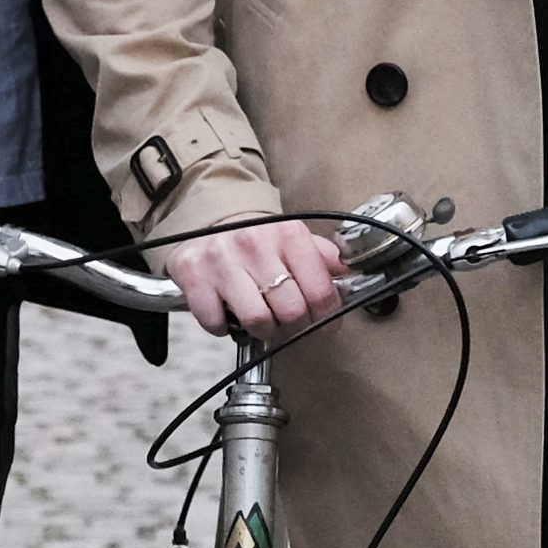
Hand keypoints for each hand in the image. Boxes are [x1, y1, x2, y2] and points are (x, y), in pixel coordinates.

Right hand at [164, 218, 346, 339]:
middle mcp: (255, 244)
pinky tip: (229, 314)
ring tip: (262, 318)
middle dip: (294, 324)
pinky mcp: (193, 275)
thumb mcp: (296, 238)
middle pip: (291, 309)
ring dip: (262, 329)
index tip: (325, 323)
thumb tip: (354, 276)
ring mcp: (223, 260)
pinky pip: (216, 322)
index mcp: (289, 234)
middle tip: (289, 320)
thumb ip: (326, 257)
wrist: (213, 218)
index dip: (326, 315)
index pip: (320, 290)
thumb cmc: (260, 238)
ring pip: (257, 319)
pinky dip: (224, 328)